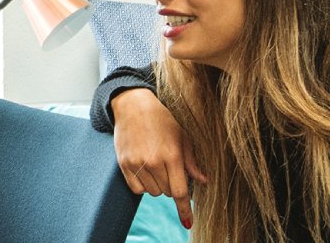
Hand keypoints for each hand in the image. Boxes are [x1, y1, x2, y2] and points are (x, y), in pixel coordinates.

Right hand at [111, 88, 209, 228]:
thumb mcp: (182, 137)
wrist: (133, 105)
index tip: (188, 223)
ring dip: (157, 184)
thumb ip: (192, 162)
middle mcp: (154, 162)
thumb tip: (205, 182)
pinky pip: (137, 189)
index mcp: (172, 155)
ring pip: (153, 192)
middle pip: (167, 192)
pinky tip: (144, 168)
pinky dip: (143, 185)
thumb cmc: (163, 120)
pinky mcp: (124, 164)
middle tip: (169, 165)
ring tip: (156, 163)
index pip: (180, 192)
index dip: (185, 209)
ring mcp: (137, 164)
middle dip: (172, 184)